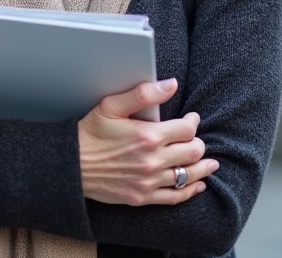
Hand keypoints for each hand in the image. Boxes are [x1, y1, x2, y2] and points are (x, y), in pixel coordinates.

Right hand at [78, 78, 218, 206]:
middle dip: (198, 143)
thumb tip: (171, 84)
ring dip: (203, 167)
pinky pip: (175, 196)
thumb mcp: (111, 106)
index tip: (191, 119)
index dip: (192, 122)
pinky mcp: (143, 197)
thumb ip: (143, 94)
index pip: (187, 130)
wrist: (71, 165)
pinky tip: (197, 184)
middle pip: (193, 152)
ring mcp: (149, 181)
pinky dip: (190, 190)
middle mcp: (153, 161)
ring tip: (210, 162)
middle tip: (195, 139)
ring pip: (189, 175)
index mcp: (148, 136)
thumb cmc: (90, 133)